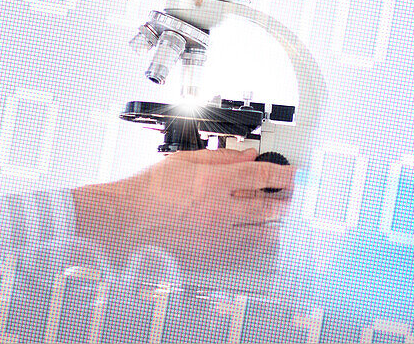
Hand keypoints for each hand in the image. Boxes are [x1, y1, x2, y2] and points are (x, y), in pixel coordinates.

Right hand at [71, 148, 295, 277]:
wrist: (122, 222)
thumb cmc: (146, 191)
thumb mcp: (183, 161)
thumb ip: (220, 157)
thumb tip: (247, 156)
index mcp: (213, 182)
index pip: (261, 176)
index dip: (282, 174)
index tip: (290, 173)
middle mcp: (218, 210)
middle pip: (268, 206)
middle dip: (284, 199)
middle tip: (287, 194)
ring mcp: (215, 236)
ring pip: (260, 231)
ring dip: (274, 221)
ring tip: (276, 214)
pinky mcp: (208, 256)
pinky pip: (244, 251)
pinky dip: (256, 241)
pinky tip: (258, 235)